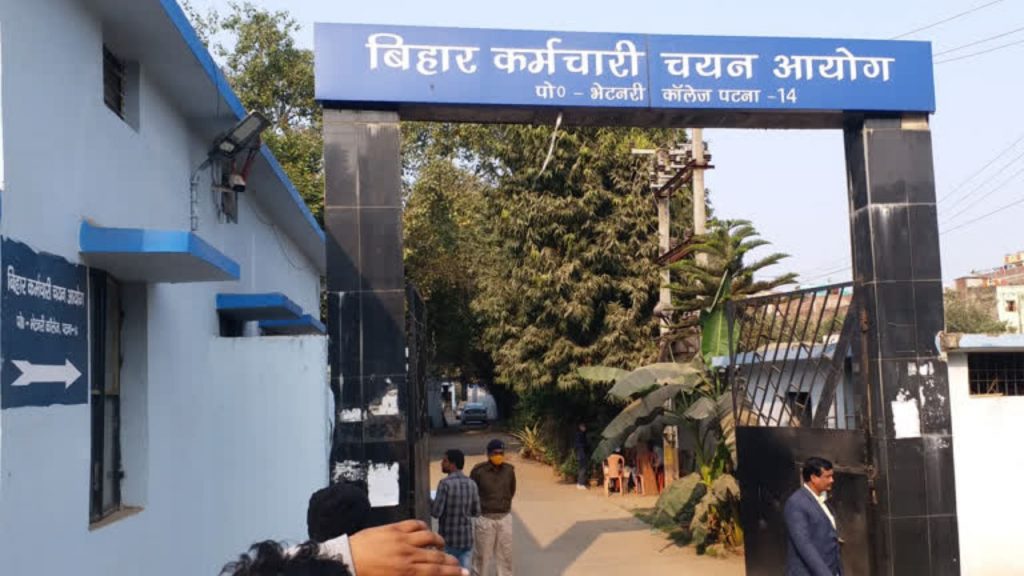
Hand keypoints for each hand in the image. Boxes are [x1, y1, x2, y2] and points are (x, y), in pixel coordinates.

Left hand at [349, 520, 467, 575]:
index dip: (452, 572)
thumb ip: (410, 575)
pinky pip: (415, 524)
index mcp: (406, 572)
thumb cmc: (365, 575)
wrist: (346, 561)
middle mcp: (408, 555)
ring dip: (439, 542)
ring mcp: (401, 540)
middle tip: (459, 564)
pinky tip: (425, 531)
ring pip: (429, 537)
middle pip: (436, 557)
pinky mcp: (393, 528)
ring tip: (442, 546)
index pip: (436, 571)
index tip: (464, 572)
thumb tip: (424, 573)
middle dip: (451, 561)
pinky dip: (423, 527)